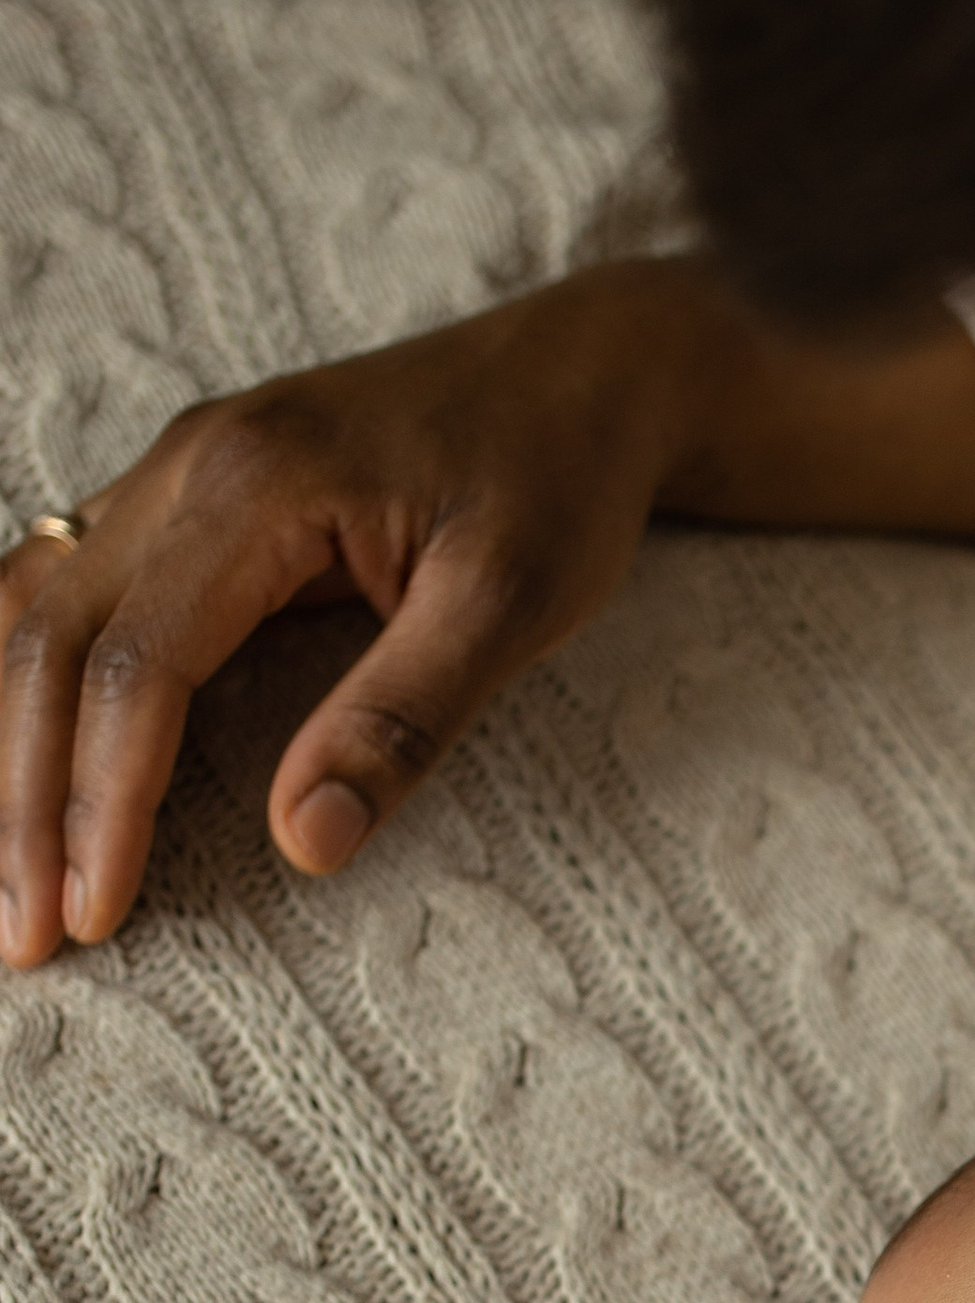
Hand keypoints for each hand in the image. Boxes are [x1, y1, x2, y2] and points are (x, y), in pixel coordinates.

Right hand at [0, 262, 704, 964]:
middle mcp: (186, 465)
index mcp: (257, 485)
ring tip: (11, 875)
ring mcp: (176, 472)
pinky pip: (65, 587)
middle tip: (24, 934)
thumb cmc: (560, 478)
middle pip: (48, 644)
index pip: (134, 667)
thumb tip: (303, 842)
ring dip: (8, 744)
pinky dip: (31, 682)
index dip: (103, 801)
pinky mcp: (187, 495)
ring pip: (33, 612)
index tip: (98, 914)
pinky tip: (25, 761)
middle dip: (24, 797)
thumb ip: (404, 719)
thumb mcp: (513, 604)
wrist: (588, 368)